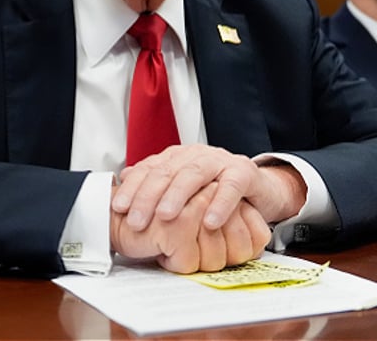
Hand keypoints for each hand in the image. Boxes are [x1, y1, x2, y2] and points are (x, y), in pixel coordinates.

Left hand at [112, 144, 305, 231]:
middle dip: (148, 196)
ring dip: (178, 196)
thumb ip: (155, 184)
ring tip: (165, 216)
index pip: (149, 170)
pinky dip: (220, 204)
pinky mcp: (244, 172)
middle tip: (136, 220)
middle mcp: (195, 155)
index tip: (118, 208)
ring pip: (194, 174)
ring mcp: (220, 161)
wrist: (258, 189)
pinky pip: (231, 186)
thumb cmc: (215, 191)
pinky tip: (209, 222)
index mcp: (177, 157)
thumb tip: (123, 180)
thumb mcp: (182, 189)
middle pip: (167, 172)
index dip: (132, 188)